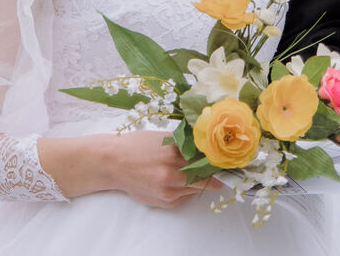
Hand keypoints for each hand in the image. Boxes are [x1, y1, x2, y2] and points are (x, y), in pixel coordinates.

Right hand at [100, 131, 220, 207]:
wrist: (113, 163)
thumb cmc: (136, 146)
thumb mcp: (161, 138)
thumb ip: (184, 143)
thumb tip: (207, 146)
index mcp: (172, 153)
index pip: (205, 159)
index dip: (217, 160)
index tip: (227, 160)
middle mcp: (171, 173)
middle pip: (204, 176)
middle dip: (214, 173)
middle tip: (222, 169)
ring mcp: (168, 190)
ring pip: (197, 188)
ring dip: (201, 181)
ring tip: (201, 173)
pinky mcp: (164, 201)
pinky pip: (185, 197)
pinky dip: (187, 189)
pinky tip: (180, 180)